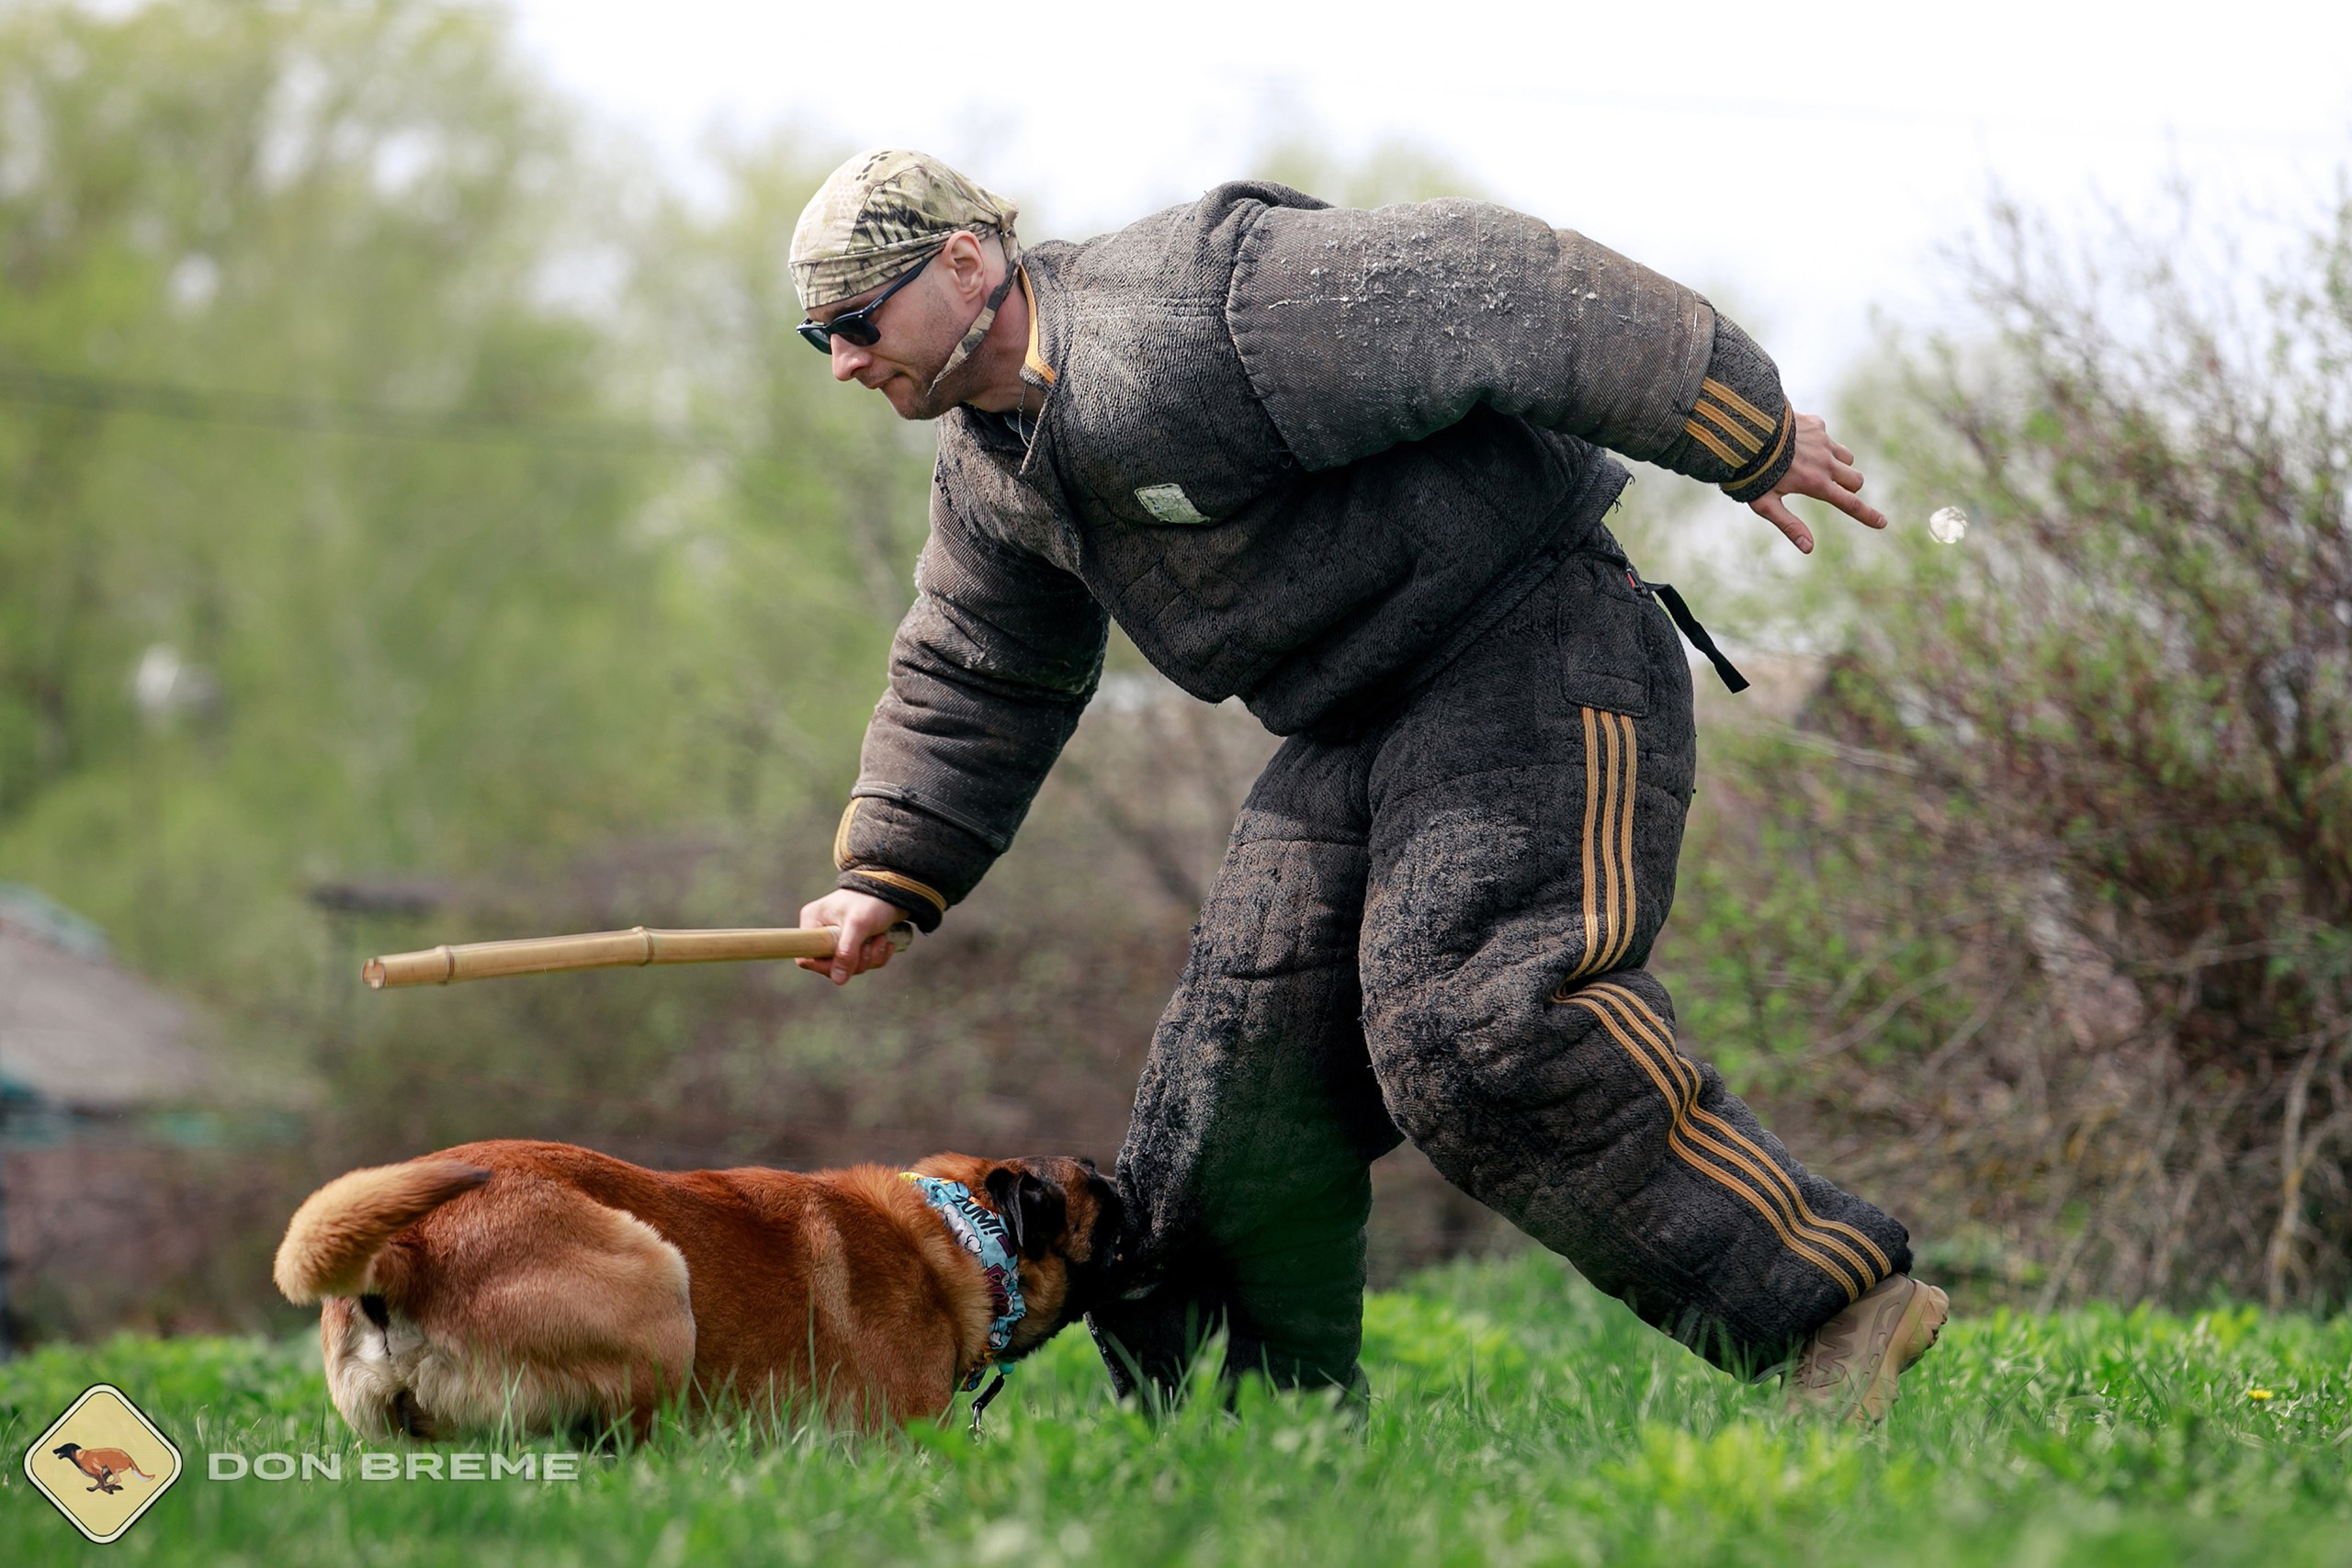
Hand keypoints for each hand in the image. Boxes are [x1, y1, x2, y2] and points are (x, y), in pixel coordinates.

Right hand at [795, 889, 906, 984]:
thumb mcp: (858, 925)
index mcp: (813, 922)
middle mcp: (822, 931)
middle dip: (856, 961)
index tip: (845, 960)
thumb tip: (838, 979)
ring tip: (880, 938)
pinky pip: (862, 962)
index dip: (825, 966)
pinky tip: (885, 942)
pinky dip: (876, 956)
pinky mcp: (855, 943)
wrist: (896, 891)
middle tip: (870, 944)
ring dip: (870, 957)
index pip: (806, 956)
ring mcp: (839, 938)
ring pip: (850, 966)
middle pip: (831, 966)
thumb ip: (846, 952)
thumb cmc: (872, 901)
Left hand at [1749, 412, 1886, 553]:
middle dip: (1850, 488)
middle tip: (1829, 489)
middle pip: (1856, 480)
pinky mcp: (1817, 424)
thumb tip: (1809, 548)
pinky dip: (1820, 444)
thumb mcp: (1765, 504)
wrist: (1743, 431)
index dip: (1868, 515)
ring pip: (1846, 457)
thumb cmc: (1752, 473)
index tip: (1882, 522)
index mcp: (1816, 484)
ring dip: (1838, 465)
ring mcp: (1824, 441)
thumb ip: (1789, 525)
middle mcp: (1826, 462)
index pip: (1850, 504)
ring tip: (1810, 466)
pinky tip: (1796, 444)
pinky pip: (1828, 438)